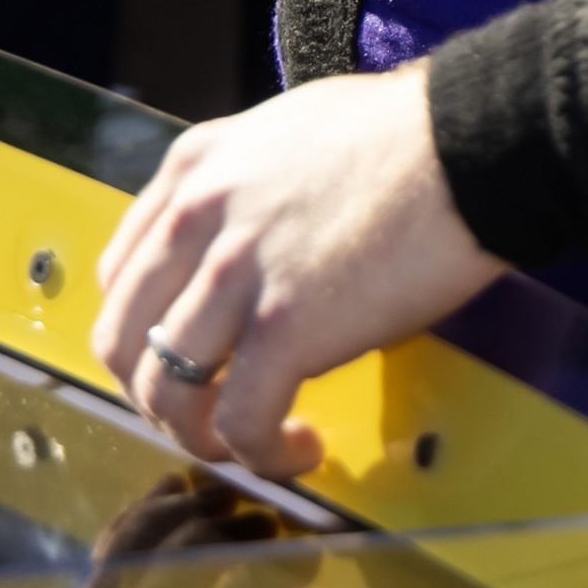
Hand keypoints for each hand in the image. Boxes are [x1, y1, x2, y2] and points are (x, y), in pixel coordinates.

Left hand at [90, 68, 506, 475]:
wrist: (468, 143)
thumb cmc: (402, 134)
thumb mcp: (287, 132)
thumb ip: (242, 187)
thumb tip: (249, 245)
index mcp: (194, 168)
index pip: (119, 274)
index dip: (140, 335)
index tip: (181, 360)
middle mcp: (196, 218)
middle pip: (122, 341)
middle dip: (155, 396)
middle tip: (206, 415)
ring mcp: (235, 274)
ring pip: (167, 392)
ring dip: (201, 436)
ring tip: (251, 444)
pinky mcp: (285, 328)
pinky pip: (241, 422)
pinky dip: (263, 455)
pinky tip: (302, 448)